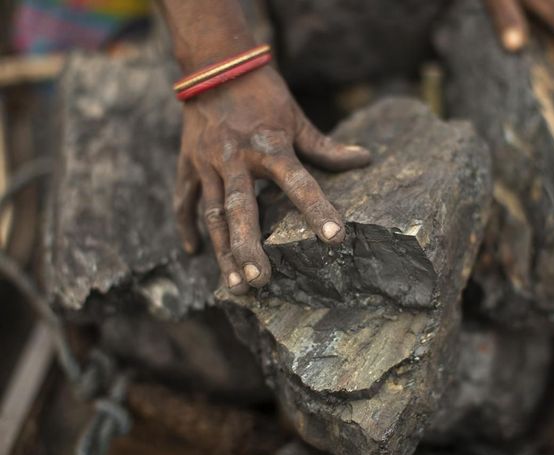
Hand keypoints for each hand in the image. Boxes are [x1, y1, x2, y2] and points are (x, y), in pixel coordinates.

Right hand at [174, 66, 370, 293]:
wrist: (215, 64)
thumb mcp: (296, 117)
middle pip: (241, 208)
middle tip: (260, 280)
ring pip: (211, 214)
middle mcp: (236, 158)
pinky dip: (186, 228)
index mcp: (270, 145)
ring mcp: (206, 163)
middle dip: (248, 247)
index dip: (318, 209)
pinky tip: (193, 254)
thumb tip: (364, 159)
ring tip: (233, 286)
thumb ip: (326, 146)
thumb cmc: (263, 93)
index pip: (299, 182)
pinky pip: (183, 201)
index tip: (334, 238)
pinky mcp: (187, 164)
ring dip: (221, 250)